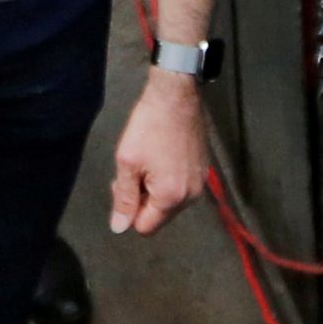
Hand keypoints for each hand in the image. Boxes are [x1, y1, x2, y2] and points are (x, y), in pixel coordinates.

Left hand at [109, 71, 207, 235]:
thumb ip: (123, 198)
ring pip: (169, 203)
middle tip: (133, 170)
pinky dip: (168, 180)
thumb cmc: (149, 126)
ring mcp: (200, 184)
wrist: (176, 96)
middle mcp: (191, 196)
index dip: (128, 211)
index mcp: (171, 197)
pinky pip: (181, 189)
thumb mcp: (128, 161)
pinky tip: (162, 156)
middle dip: (142, 200)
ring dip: (155, 190)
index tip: (123, 184)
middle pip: (159, 216)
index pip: (145, 227)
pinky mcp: (203, 171)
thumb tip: (119, 227)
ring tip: (148, 161)